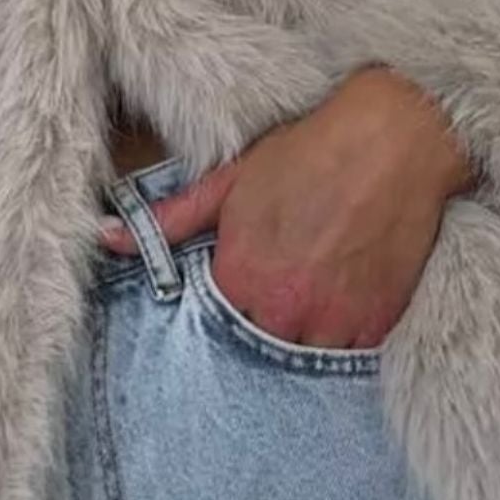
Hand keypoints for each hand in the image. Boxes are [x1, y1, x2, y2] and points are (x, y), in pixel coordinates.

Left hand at [97, 67, 476, 348]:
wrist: (394, 140)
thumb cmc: (307, 152)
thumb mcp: (230, 181)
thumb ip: (168, 221)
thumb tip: (105, 237)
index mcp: (240, 276)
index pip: (212, 327)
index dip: (222, 310)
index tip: (233, 293)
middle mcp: (283, 309)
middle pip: (257, 349)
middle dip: (258, 327)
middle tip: (271, 297)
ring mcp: (333, 321)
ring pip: (302, 360)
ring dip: (298, 337)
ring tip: (303, 304)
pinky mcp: (377, 323)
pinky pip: (348, 357)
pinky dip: (339, 339)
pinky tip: (336, 305)